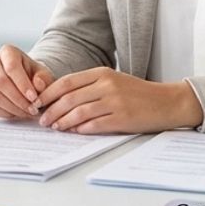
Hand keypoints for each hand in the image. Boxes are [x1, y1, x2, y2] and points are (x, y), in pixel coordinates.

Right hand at [0, 44, 55, 119]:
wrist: (24, 83)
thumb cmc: (33, 77)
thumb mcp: (43, 75)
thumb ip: (44, 79)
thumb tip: (38, 84)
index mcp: (8, 52)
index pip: (12, 66)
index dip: (23, 84)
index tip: (34, 99)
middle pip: (0, 81)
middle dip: (18, 99)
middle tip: (32, 109)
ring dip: (12, 108)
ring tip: (26, 113)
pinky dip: (3, 113)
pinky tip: (15, 113)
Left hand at [34, 68, 203, 134]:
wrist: (166, 102)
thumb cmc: (136, 93)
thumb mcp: (112, 81)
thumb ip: (89, 87)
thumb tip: (60, 99)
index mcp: (101, 73)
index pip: (66, 82)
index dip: (49, 94)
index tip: (38, 103)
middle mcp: (106, 85)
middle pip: (69, 98)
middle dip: (51, 110)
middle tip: (42, 120)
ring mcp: (115, 102)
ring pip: (79, 112)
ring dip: (63, 121)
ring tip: (55, 127)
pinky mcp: (122, 118)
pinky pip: (95, 125)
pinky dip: (81, 129)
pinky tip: (74, 132)